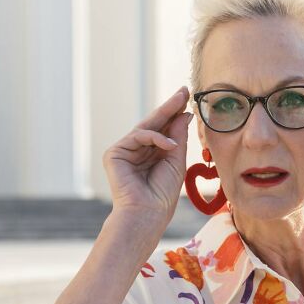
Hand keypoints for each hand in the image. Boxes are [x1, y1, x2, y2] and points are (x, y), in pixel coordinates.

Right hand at [103, 86, 192, 224]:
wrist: (148, 213)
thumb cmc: (163, 193)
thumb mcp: (176, 160)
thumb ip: (177, 137)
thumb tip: (184, 114)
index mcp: (151, 154)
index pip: (164, 130)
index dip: (175, 114)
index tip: (188, 98)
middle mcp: (137, 151)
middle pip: (154, 124)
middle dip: (170, 107)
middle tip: (184, 91)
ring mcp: (125, 151)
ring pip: (146, 127)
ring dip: (166, 116)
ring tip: (185, 110)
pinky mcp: (114, 154)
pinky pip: (138, 136)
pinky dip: (156, 138)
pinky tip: (169, 145)